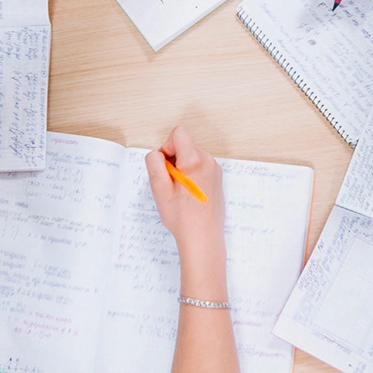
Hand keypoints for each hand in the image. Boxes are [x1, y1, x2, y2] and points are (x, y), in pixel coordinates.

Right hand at [145, 127, 224, 250]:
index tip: (166, 166)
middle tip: (171, 185)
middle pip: (185, 145)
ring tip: (180, 192)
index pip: (179, 133)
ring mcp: (215, 170)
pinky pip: (200, 167)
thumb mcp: (160, 189)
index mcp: (195, 161)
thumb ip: (155, 164)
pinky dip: (191, 175)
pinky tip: (189, 195)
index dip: (167, 146)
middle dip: (174, 160)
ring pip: (192, 157)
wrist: (203, 238)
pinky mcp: (217, 179)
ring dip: (182, 169)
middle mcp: (209, 161)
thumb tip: (157, 154)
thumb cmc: (183, 218)